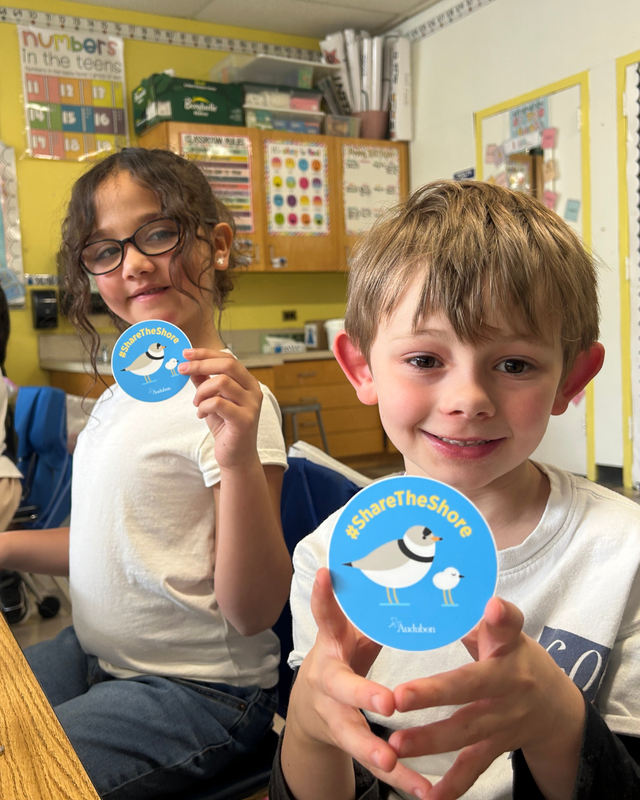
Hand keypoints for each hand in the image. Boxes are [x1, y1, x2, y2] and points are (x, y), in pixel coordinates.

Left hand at [178, 349, 262, 468]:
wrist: (237, 457)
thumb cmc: (226, 428)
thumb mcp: (213, 401)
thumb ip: (205, 383)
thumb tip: (191, 366)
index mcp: (248, 383)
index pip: (228, 358)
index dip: (206, 353)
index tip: (186, 353)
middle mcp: (254, 391)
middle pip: (227, 365)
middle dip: (201, 364)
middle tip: (182, 370)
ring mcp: (251, 405)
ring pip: (221, 382)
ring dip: (201, 391)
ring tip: (197, 403)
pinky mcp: (244, 420)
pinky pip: (218, 403)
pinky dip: (204, 407)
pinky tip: (201, 414)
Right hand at [283, 568, 432, 798]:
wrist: (308, 707)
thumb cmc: (340, 657)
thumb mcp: (347, 633)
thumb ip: (370, 614)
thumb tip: (411, 581)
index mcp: (331, 645)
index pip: (326, 618)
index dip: (324, 598)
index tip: (327, 575)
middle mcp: (328, 681)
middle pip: (342, 688)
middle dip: (363, 694)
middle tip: (387, 702)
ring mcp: (334, 715)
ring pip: (351, 735)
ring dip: (372, 750)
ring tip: (392, 760)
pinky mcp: (347, 742)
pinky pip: (374, 762)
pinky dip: (399, 778)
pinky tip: (422, 790)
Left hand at [389, 597, 585, 799]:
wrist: (555, 707)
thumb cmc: (516, 658)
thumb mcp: (509, 633)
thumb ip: (491, 617)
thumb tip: (475, 594)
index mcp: (509, 650)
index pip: (505, 629)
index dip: (499, 618)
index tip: (492, 607)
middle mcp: (508, 686)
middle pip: (470, 688)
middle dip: (433, 694)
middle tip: (398, 697)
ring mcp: (502, 721)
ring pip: (464, 732)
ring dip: (430, 741)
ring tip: (396, 745)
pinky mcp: (496, 747)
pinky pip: (473, 767)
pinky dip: (452, 786)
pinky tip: (429, 797)